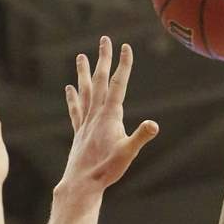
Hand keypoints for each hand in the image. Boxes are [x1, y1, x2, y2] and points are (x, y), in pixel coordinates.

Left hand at [58, 37, 158, 195]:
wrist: (82, 184)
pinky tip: (70, 88)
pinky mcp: (79, 132)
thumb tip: (154, 124)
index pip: (119, 84)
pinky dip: (73, 97)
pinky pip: (76, 109)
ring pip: (85, 91)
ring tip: (81, 56)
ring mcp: (85, 122)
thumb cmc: (106, 170)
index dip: (123, 65)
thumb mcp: (128, 153)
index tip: (126, 46)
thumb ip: (140, 137)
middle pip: (100, 81)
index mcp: (110, 116)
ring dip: (84, 73)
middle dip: (104, 59)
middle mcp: (96, 115)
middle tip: (105, 39)